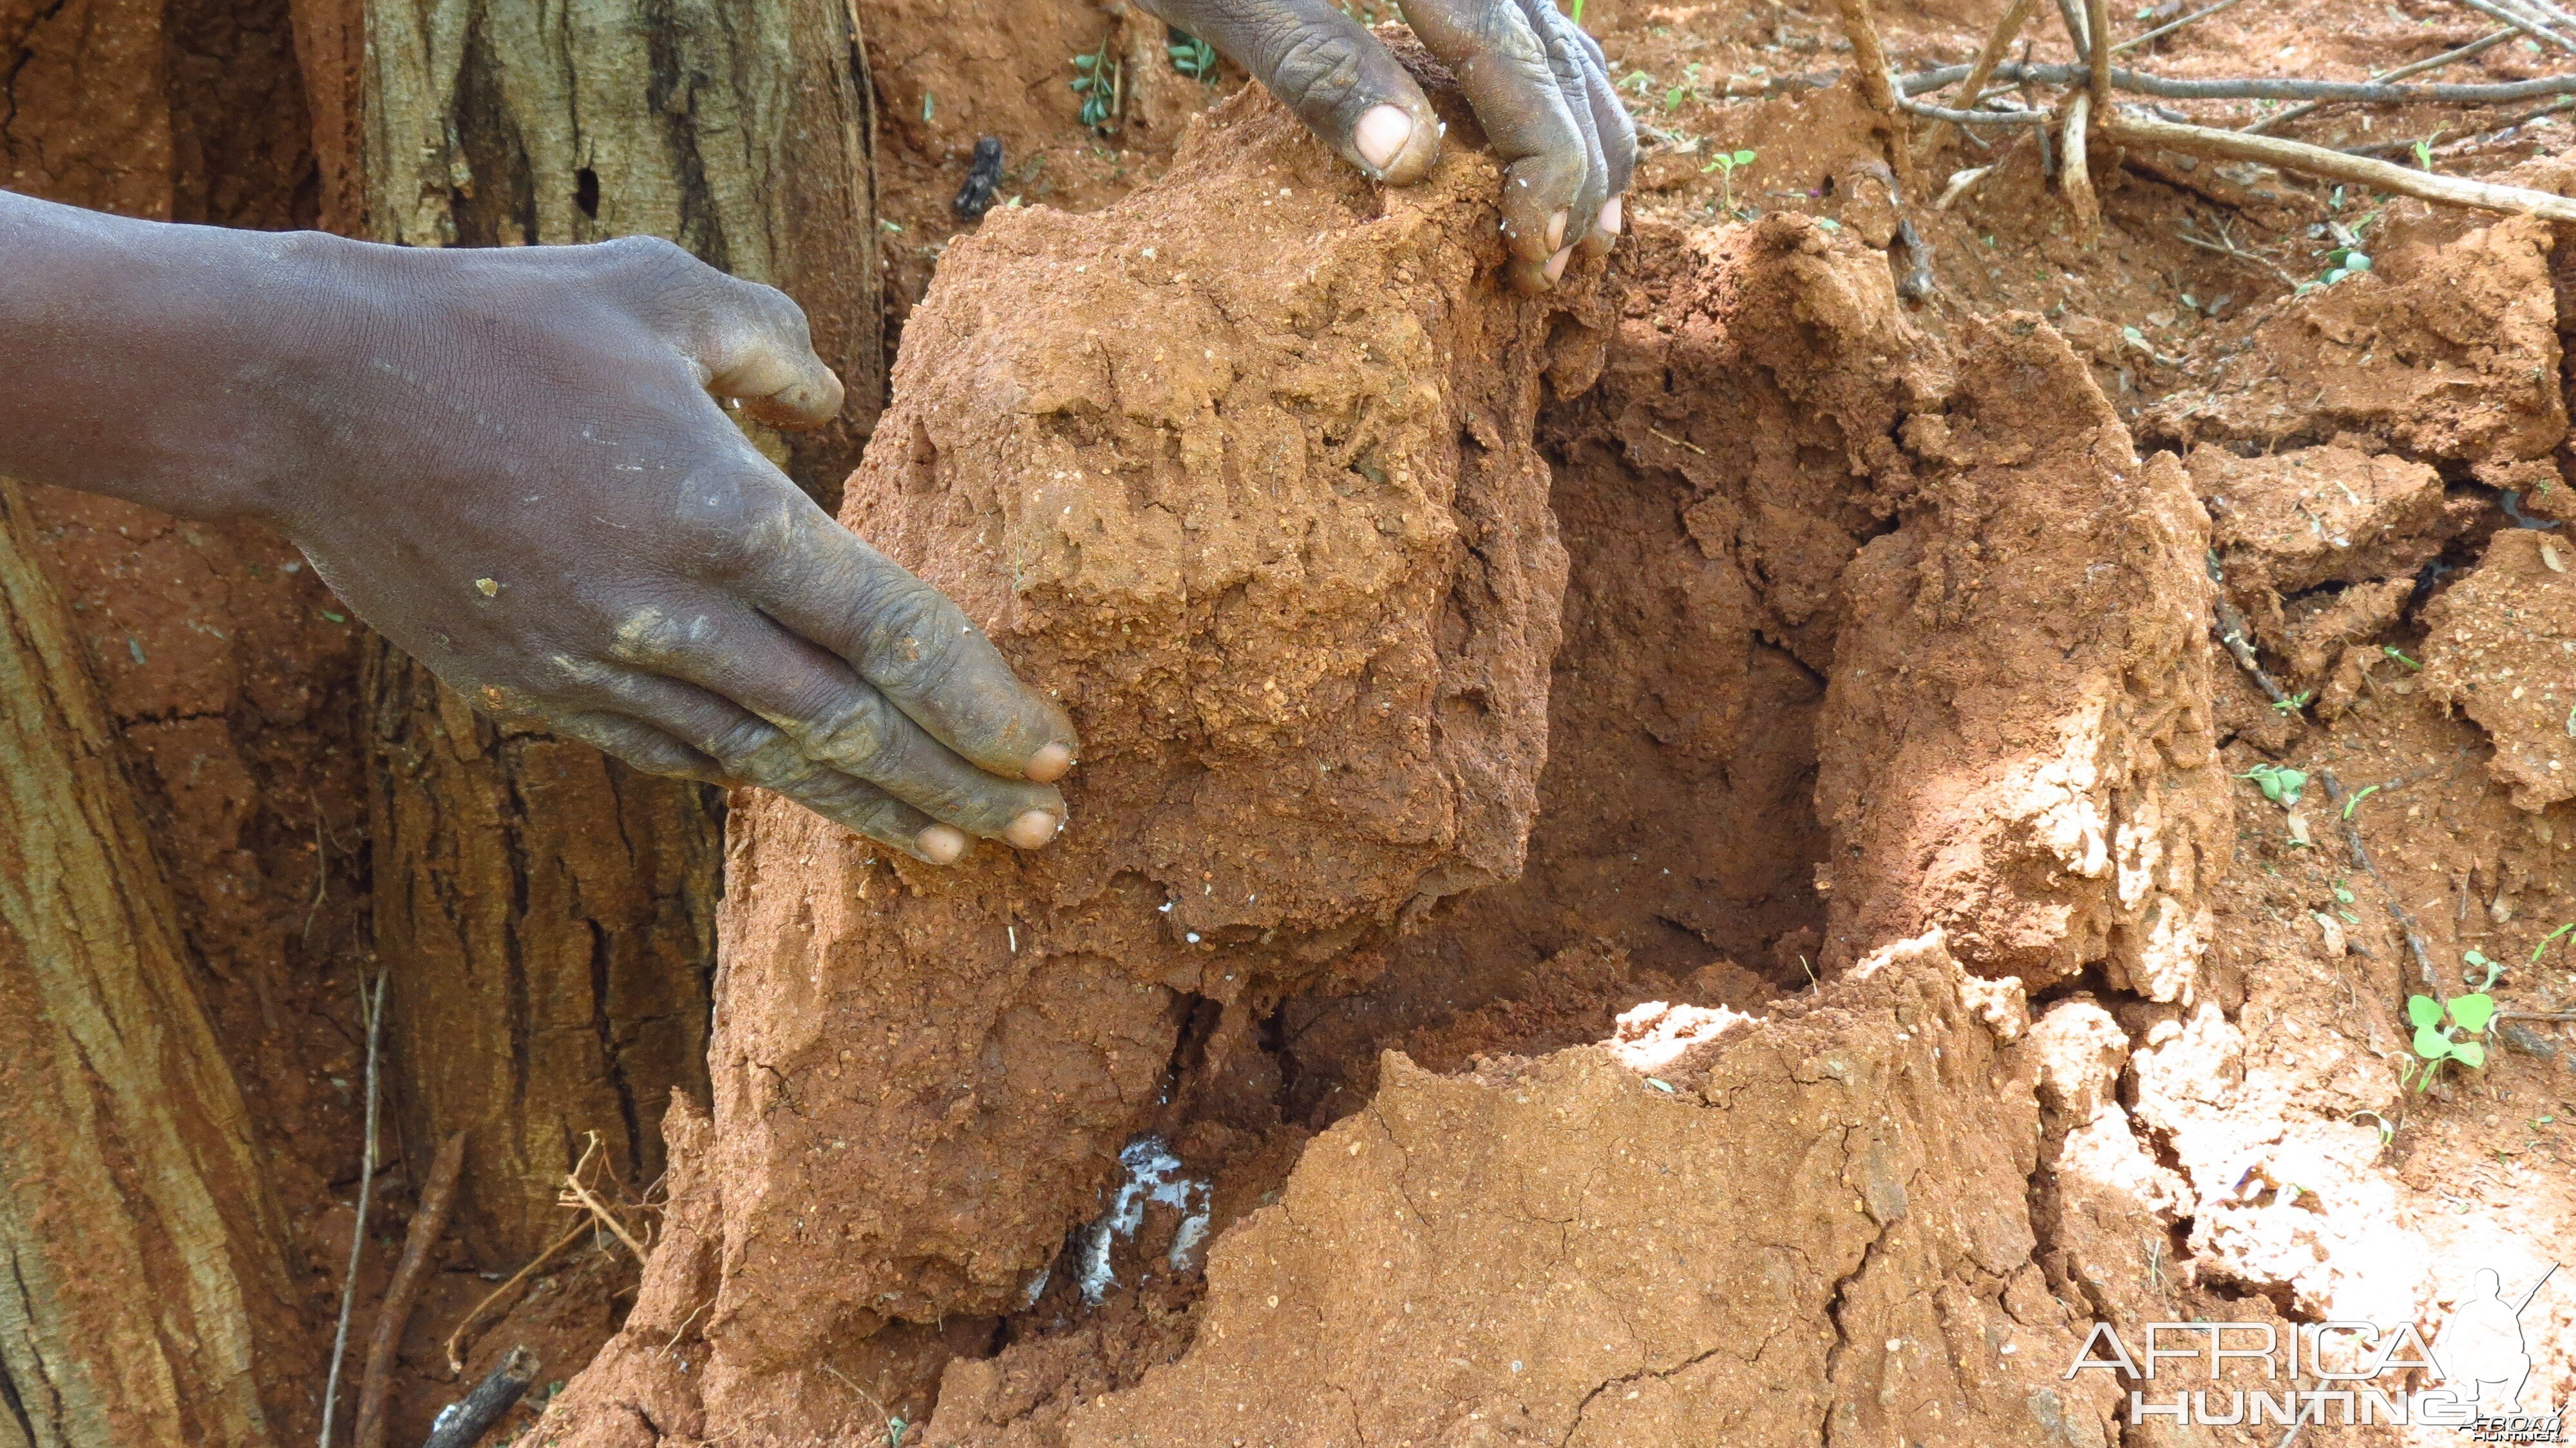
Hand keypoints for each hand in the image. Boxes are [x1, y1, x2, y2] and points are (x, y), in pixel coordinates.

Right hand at [240, 235, 1074, 862]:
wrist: (307, 395)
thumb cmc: (498, 322)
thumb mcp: (661, 288)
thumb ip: (774, 346)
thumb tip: (829, 408)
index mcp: (722, 514)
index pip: (889, 632)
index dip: (981, 699)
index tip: (1053, 747)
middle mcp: (672, 616)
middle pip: (849, 728)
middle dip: (958, 786)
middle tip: (1043, 831)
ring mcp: (599, 670)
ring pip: (765, 765)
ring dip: (870, 811)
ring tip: (954, 847)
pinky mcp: (536, 694)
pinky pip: (671, 753)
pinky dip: (753, 780)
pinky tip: (809, 797)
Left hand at [1138, 0, 1634, 291]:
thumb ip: (1314, 63)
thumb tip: (1409, 162)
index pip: (1515, 60)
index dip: (1544, 161)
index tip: (1533, 249)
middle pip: (1557, 61)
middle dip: (1573, 171)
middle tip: (1547, 271)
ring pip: (1567, 51)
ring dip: (1583, 146)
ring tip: (1583, 239)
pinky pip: (1538, 38)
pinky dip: (1560, 107)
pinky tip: (1556, 166)